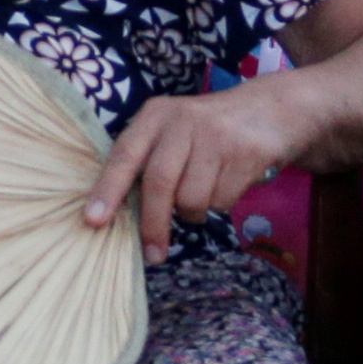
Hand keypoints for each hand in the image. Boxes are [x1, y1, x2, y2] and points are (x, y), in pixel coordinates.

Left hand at [83, 77, 303, 261]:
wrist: (268, 110)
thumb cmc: (205, 130)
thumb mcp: (171, 132)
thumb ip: (146, 161)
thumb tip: (116, 214)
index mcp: (155, 116)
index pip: (124, 155)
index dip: (108, 189)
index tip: (94, 220)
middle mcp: (182, 121)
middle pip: (160, 183)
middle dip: (154, 224)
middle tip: (153, 254)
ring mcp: (216, 136)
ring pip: (192, 198)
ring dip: (193, 212)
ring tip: (202, 193)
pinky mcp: (245, 153)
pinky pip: (222, 200)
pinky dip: (220, 203)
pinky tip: (227, 181)